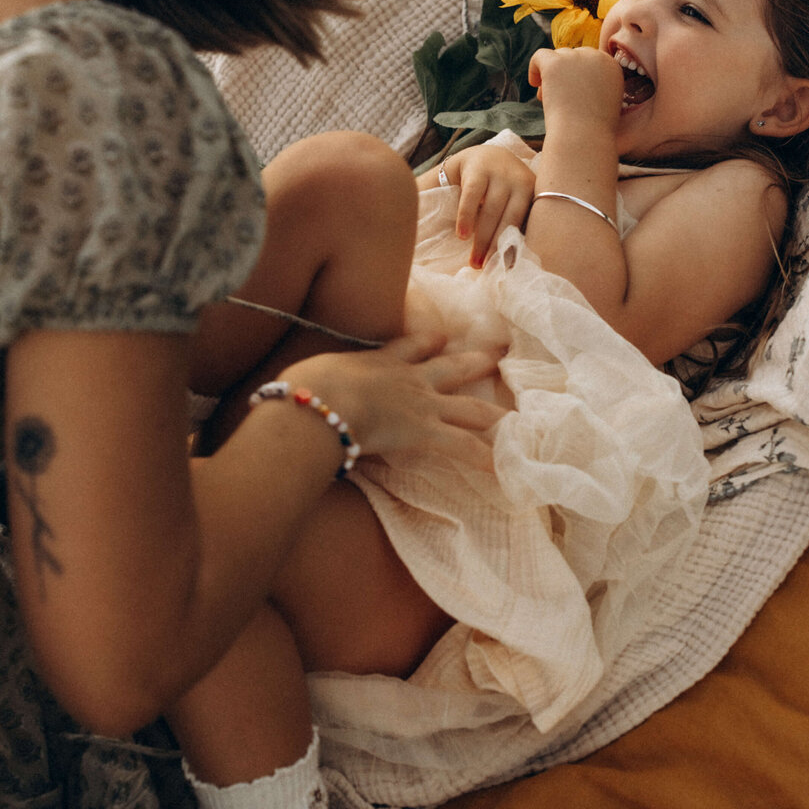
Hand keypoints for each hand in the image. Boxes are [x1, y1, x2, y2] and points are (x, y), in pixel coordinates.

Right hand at [285, 335, 503, 470]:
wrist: (320, 400)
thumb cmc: (308, 388)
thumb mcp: (310, 377)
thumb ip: (314, 384)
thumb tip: (292, 395)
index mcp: (381, 362)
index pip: (412, 346)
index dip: (430, 341)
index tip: (444, 337)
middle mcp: (409, 379)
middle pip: (453, 366)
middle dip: (478, 361)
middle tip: (500, 356)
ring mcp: (422, 405)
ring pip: (470, 408)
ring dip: (495, 415)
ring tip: (517, 421)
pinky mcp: (426, 432)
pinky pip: (465, 448)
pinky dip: (486, 460)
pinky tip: (506, 472)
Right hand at [438, 144, 534, 265]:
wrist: (482, 155)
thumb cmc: (501, 188)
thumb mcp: (515, 199)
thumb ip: (517, 221)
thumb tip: (515, 263)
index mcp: (533, 190)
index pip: (525, 223)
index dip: (516, 247)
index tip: (508, 270)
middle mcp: (519, 179)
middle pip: (509, 219)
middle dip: (497, 247)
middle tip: (488, 271)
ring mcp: (498, 172)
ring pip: (490, 211)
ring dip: (481, 239)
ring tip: (474, 262)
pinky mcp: (478, 169)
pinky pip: (471, 196)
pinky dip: (466, 217)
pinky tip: (462, 236)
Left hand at [529, 45, 623, 132]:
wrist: (583, 138)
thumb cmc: (592, 129)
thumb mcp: (603, 102)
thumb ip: (594, 84)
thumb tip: (572, 74)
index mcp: (612, 66)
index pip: (589, 59)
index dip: (578, 76)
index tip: (572, 95)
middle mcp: (597, 57)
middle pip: (573, 55)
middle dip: (564, 74)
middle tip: (558, 98)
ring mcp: (576, 58)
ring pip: (557, 57)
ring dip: (551, 76)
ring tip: (547, 99)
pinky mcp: (555, 63)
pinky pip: (540, 55)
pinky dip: (534, 68)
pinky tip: (534, 84)